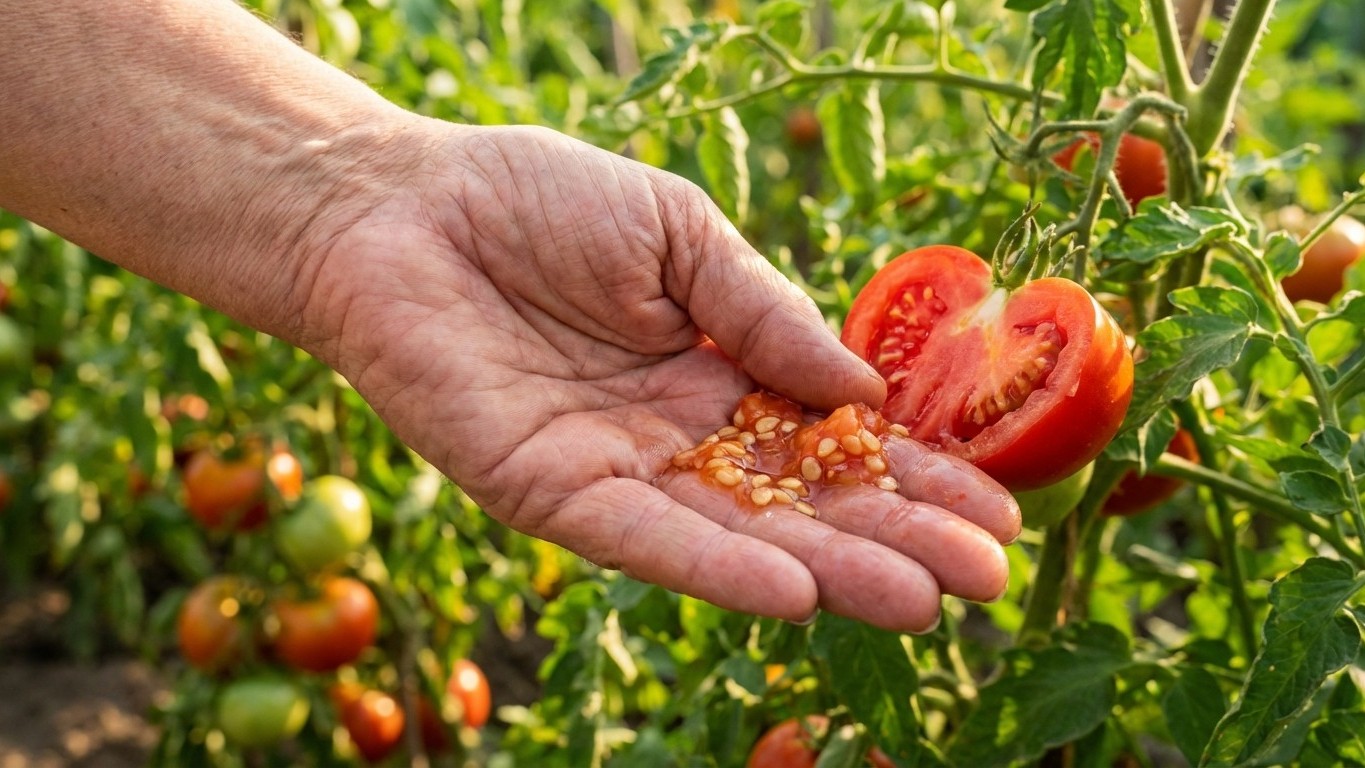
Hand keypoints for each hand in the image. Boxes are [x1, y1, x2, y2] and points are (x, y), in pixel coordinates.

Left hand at [292, 122, 1021, 631]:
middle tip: (986, 581)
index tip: (994, 508)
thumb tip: (862, 387)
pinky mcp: (547, 492)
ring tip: (920, 601)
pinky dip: (714, 567)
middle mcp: (676, 435)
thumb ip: (763, 310)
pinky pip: (640, 539)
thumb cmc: (537, 201)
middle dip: (893, 537)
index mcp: (717, 369)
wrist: (400, 207)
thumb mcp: (678, 233)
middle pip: (800, 502)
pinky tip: (796, 593)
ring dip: (829, 570)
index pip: (831, 435)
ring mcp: (615, 471)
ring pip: (736, 535)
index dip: (911, 471)